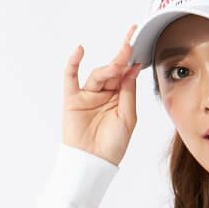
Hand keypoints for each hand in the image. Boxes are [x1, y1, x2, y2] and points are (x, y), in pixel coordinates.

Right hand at [63, 25, 143, 167]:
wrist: (94, 163)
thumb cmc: (113, 145)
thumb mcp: (128, 118)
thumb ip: (128, 92)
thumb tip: (131, 69)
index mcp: (118, 98)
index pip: (125, 75)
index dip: (130, 61)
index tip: (137, 45)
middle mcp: (103, 94)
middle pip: (112, 71)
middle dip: (121, 59)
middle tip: (129, 46)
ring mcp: (87, 96)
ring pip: (97, 75)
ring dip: (107, 68)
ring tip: (117, 65)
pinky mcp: (72, 99)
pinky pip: (71, 77)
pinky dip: (73, 63)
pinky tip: (80, 51)